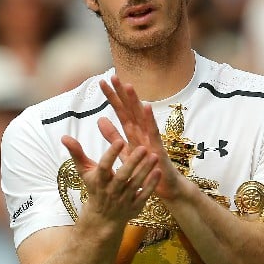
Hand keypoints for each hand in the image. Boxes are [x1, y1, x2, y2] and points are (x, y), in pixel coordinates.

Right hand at [60, 132, 159, 232]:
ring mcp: (123, 200)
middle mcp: (111, 191)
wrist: (102, 218)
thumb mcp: (85, 172)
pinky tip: (159, 171)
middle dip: (132, 163)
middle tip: (143, 147)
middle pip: (122, 177)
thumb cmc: (95, 188)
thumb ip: (77, 154)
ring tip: (155, 155)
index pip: (104, 167)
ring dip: (145, 171)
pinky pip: (144, 196)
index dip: (110, 155)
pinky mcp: (135, 207)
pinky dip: (151, 185)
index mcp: (99, 181)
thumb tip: (64, 136)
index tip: (119, 140)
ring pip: (135, 185)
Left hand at [98, 76, 183, 199]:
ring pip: (141, 117)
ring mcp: (151, 138)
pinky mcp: (158, 148)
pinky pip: (153, 132)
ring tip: (128, 86)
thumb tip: (100, 119)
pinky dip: (150, 119)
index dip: (112, 97)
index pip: (120, 111)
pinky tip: (147, 107)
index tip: (102, 82)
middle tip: (112, 76)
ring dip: (135, 101)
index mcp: (132, 132)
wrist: (163, 187)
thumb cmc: (145, 168)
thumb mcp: (123, 151)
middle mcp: (142, 131)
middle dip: (121, 93)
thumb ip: (113, 136)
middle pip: (130, 109)